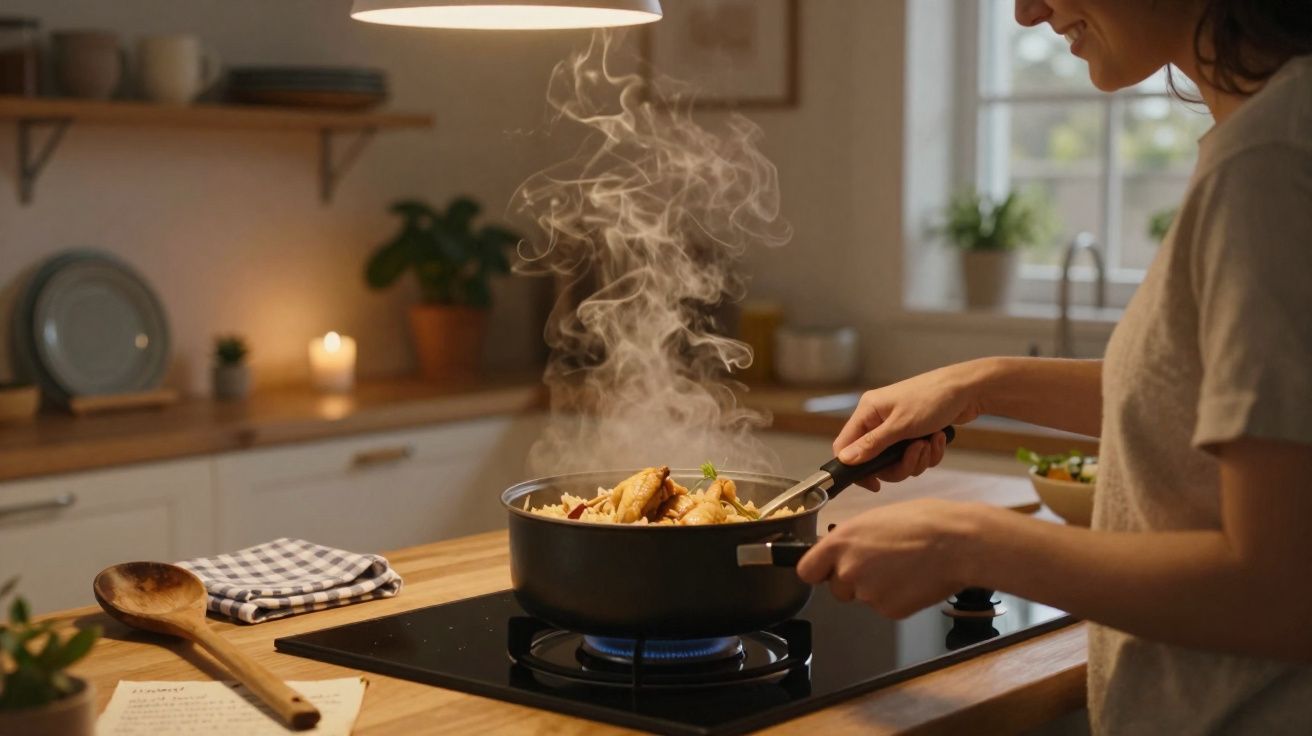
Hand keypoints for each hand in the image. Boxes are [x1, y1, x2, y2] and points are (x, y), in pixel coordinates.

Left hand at [796, 499, 983, 617]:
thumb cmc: (924, 522)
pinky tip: (912, 580)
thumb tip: (841, 549)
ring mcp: (868, 594)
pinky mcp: (889, 611)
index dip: (818, 571)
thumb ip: (851, 539)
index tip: (825, 570)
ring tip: (901, 568)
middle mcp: (848, 570)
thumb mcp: (876, 519)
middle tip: (878, 564)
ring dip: (875, 588)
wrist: (957, 544)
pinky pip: (884, 607)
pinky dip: (895, 598)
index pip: (807, 570)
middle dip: (851, 580)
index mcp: (841, 542)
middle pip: (836, 587)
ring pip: (862, 597)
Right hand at [835, 361, 986, 489]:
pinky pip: (915, 456)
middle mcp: (879, 420)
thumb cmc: (933, 399)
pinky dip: (929, 452)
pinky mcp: (914, 432)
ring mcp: (897, 427)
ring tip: (930, 442)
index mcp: (868, 412)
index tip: (875, 483)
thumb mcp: (900, 425)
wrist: (969, 389)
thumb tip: (844, 460)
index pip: (845, 446)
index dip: (855, 468)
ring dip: (918, 459)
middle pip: (876, 460)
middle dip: (900, 464)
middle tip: (917, 454)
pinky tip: (939, 438)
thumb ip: (871, 445)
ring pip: (898, 461)